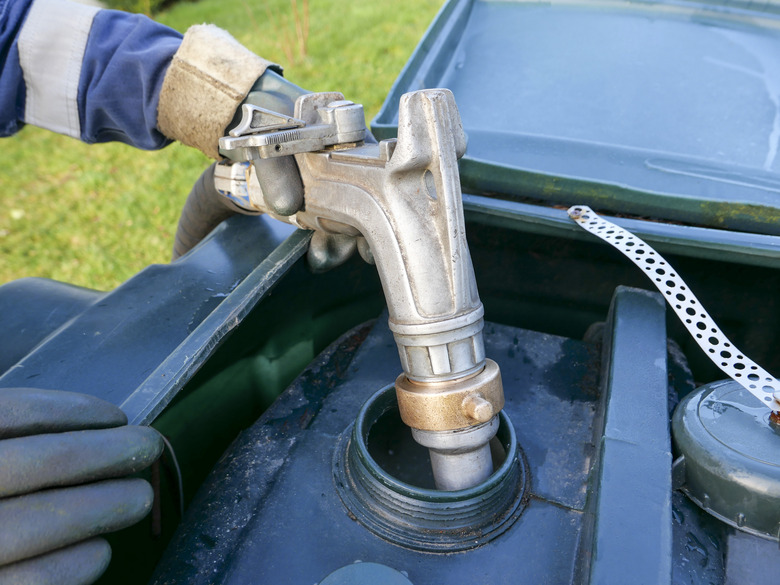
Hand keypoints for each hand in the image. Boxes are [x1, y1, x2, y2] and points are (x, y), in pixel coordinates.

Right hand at [0, 388, 162, 584]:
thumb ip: (11, 444)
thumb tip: (86, 430)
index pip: (7, 413)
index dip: (68, 411)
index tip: (115, 416)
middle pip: (36, 463)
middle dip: (105, 452)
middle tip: (147, 447)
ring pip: (39, 523)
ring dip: (103, 504)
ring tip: (138, 496)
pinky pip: (36, 582)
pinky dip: (76, 564)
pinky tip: (98, 551)